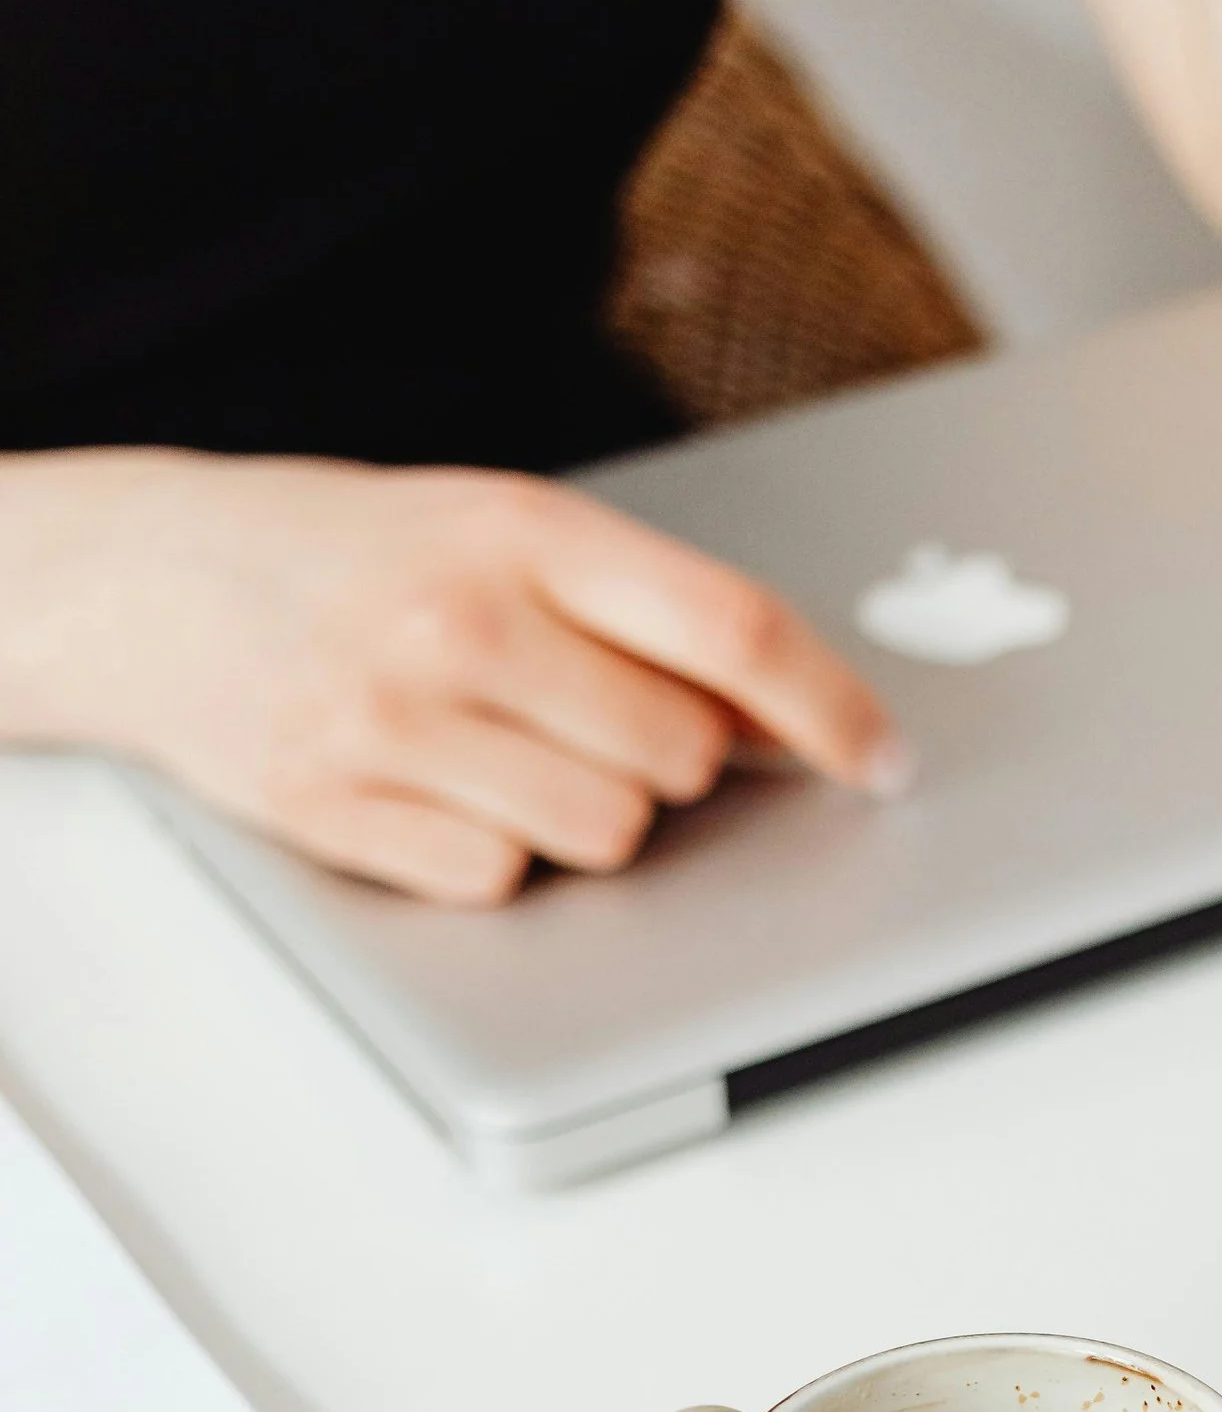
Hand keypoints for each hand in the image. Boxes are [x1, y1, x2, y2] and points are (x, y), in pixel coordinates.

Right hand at [0, 447, 911, 905]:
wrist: (150, 578)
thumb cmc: (354, 555)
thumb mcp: (499, 531)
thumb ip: (637, 607)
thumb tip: (786, 714)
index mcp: (525, 531)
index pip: (730, 627)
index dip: (829, 708)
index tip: (882, 761)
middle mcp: (463, 619)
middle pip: (678, 757)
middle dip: (665, 760)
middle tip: (584, 718)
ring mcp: (394, 719)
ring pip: (603, 835)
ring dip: (581, 815)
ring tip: (500, 749)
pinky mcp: (337, 809)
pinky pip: (499, 881)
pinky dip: (491, 855)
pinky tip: (434, 789)